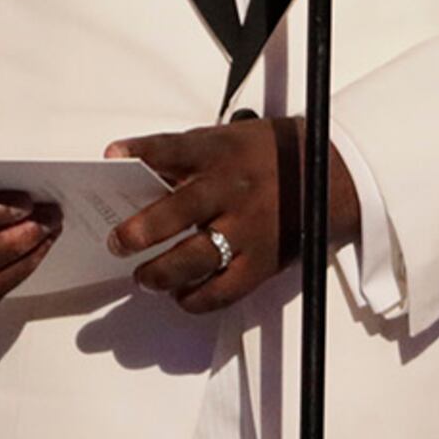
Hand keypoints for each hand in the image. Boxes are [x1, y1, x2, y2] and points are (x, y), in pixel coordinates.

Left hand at [105, 116, 360, 316]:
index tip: (111, 158)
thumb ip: (185, 156)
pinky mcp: (262, 262)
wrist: (328, 175)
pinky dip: (195, 299)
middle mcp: (232, 190)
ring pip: (196, 259)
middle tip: (117, 244)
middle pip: (178, 212)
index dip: (139, 152)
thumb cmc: (266, 155)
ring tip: (144, 278)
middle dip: (139, 232)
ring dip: (160, 274)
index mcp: (221, 153)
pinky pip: (222, 291)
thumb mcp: (227, 139)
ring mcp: (248, 229)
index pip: (173, 149)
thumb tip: (133, 171)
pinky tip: (181, 295)